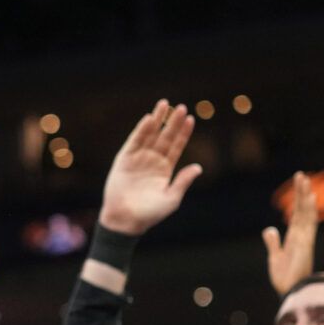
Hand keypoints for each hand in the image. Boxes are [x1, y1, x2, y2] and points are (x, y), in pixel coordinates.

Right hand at [99, 100, 201, 236]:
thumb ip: (183, 182)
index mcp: (165, 169)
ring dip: (158, 120)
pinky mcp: (124, 159)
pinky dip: (141, 130)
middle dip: (173, 122)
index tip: (191, 119)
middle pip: (165, 137)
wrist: (125, 220)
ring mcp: (138, 159)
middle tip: (182, 107)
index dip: (183, 133)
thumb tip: (198, 167)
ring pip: (150, 135)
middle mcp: (152, 161)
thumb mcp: (172, 199)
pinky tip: (149, 119)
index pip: (176, 146)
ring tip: (164, 104)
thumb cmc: (150, 214)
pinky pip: (134, 141)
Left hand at [263, 172, 318, 295]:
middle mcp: (302, 236)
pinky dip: (308, 210)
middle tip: (301, 175)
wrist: (291, 292)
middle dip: (302, 193)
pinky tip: (309, 197)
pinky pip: (308, 223)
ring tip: (303, 178)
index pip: (298, 215)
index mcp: (295, 238)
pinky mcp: (305, 243)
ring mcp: (305, 238)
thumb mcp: (275, 257)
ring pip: (306, 212)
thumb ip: (273, 243)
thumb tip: (269, 229)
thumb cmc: (285, 278)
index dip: (299, 201)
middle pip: (303, 210)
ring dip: (304, 195)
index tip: (300, 187)